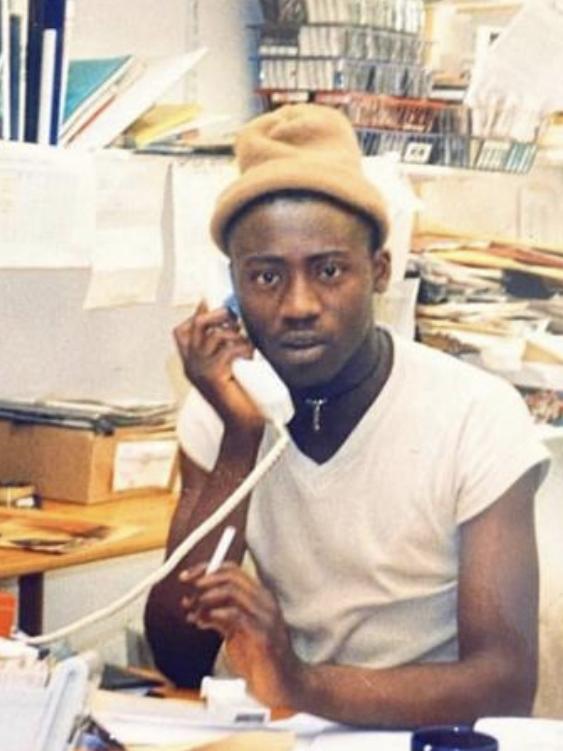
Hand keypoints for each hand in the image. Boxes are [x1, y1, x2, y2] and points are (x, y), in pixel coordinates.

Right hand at [174, 302, 263, 430]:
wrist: (240, 425)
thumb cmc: (238, 397)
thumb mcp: (225, 368)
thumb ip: (222, 348)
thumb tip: (231, 319)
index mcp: (190, 364)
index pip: (181, 331)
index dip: (197, 314)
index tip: (216, 307)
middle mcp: (191, 366)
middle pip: (198, 325)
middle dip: (218, 314)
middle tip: (234, 318)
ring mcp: (200, 371)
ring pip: (216, 336)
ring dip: (236, 336)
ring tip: (247, 346)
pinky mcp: (214, 377)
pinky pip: (229, 350)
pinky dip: (243, 349)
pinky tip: (250, 356)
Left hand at [179, 562, 302, 707]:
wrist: (284, 687)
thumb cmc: (261, 661)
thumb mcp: (236, 634)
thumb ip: (221, 618)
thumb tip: (198, 607)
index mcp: (259, 598)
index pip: (232, 571)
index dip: (206, 570)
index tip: (187, 577)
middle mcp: (264, 602)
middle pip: (230, 576)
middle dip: (203, 581)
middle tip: (187, 596)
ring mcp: (265, 617)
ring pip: (232, 591)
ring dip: (206, 599)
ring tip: (193, 613)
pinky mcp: (262, 635)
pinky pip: (236, 615)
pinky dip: (215, 614)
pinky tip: (203, 621)